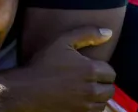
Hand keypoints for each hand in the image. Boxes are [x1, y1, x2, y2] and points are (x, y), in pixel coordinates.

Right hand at [1, 25, 115, 111]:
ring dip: (97, 96)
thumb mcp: (62, 41)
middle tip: (89, 79)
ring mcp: (85, 105)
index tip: (90, 68)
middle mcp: (91, 90)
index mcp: (90, 70)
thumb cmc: (43, 64)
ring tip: (85, 89)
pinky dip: (90, 107)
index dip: (102, 69)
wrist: (26, 90)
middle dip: (102, 84)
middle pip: (110, 90)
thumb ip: (87, 33)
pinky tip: (79, 99)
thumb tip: (109, 33)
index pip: (111, 73)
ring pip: (103, 103)